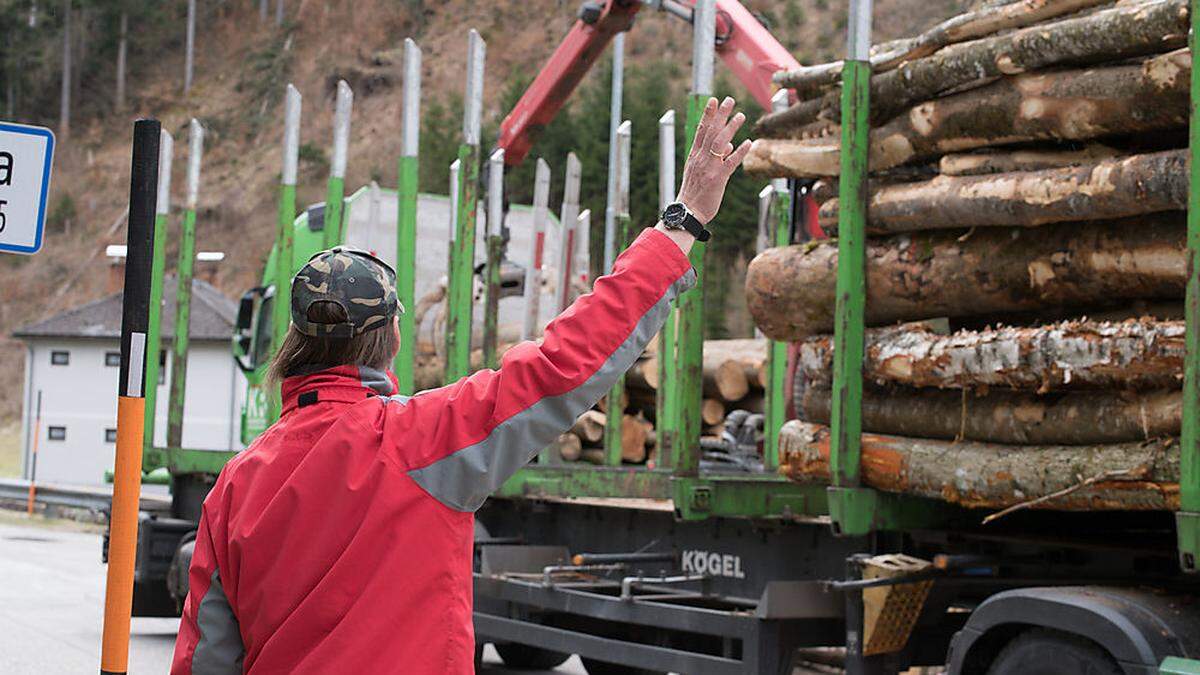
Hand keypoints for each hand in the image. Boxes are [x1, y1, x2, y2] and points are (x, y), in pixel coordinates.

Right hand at [676, 97, 752, 224]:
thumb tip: (729, 145)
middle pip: (711, 132)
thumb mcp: (699, 172)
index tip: (713, 100)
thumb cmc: (694, 193)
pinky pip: (730, 163)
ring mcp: (709, 168)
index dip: (708, 115)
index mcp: (694, 156)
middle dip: (720, 115)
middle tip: (729, 100)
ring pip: (720, 143)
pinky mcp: (718, 179)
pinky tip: (748, 142)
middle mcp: (701, 159)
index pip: (701, 131)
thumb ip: (713, 157)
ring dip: (731, 128)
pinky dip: (739, 152)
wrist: (687, 212)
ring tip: (741, 115)